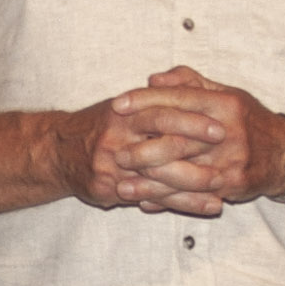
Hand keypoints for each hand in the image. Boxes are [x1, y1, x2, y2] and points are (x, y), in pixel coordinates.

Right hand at [45, 91, 227, 216]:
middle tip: (228, 151)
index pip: (162, 110)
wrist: (55, 151)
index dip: (192, 117)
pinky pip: (152, 198)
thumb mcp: (123, 105)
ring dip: (195, 182)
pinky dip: (183, 204)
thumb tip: (187, 80)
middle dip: (197, 147)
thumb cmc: (98, 127)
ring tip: (224, 184)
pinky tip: (209, 205)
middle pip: (162, 141)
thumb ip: (155, 95)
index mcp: (123, 112)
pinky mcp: (108, 190)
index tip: (221, 121)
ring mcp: (112, 165)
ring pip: (160, 175)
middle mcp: (117, 136)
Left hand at [113, 67, 280, 203]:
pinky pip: (194, 195)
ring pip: (182, 173)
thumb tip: (153, 80)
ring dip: (150, 182)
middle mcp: (227, 130)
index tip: (117, 105)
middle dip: (142, 147)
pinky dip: (168, 200)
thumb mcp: (225, 93)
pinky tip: (146, 202)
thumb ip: (189, 83)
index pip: (178, 99)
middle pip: (177, 138)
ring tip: (122, 185)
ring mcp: (230, 160)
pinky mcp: (232, 184)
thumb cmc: (248, 120)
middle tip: (115, 152)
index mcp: (223, 103)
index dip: (145, 101)